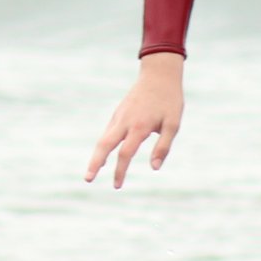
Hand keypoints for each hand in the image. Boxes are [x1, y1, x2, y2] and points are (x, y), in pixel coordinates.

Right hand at [87, 53, 183, 188]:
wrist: (159, 74)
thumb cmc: (169, 100)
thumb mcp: (173, 124)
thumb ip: (163, 147)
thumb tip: (154, 168)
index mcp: (139, 126)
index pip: (125, 154)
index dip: (120, 171)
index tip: (117, 186)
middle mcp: (124, 121)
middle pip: (104, 145)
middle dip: (95, 163)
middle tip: (87, 179)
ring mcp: (119, 116)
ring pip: (103, 138)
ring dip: (97, 155)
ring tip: (93, 170)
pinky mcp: (119, 112)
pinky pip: (108, 131)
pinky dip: (104, 144)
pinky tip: (104, 152)